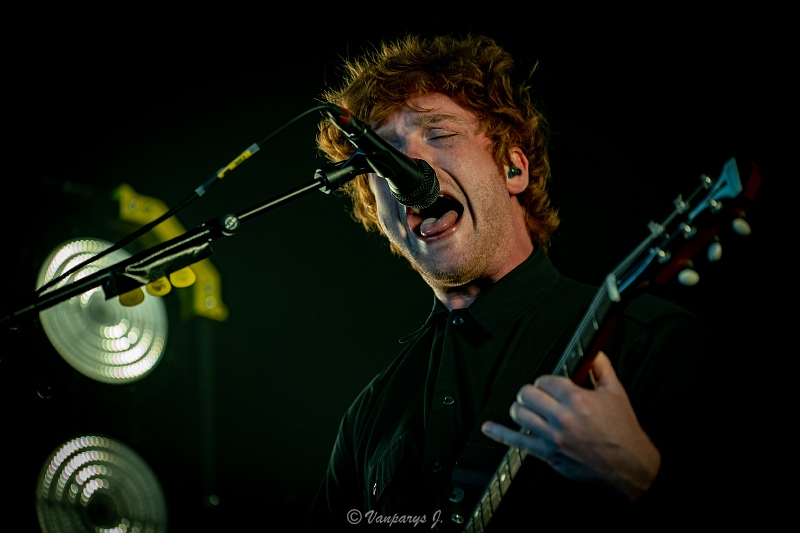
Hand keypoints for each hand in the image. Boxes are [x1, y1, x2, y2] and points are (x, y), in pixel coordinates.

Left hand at [480, 351, 660, 500]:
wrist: (630, 467)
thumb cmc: (624, 433)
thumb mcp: (617, 395)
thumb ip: (603, 370)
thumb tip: (596, 353)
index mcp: (577, 400)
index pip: (545, 380)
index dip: (547, 381)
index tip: (551, 385)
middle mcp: (563, 418)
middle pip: (527, 394)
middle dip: (531, 393)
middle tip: (538, 396)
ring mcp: (553, 437)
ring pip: (520, 414)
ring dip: (521, 409)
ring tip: (527, 409)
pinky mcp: (548, 454)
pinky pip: (517, 442)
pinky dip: (500, 433)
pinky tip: (490, 428)